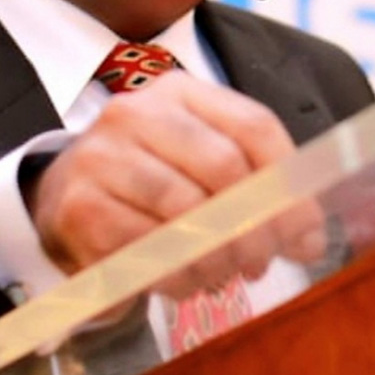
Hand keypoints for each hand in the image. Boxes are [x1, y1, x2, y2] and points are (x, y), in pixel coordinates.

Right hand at [23, 72, 323, 288]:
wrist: (62, 198)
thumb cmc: (151, 183)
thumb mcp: (203, 166)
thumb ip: (261, 189)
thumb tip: (311, 241)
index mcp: (177, 92)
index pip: (254, 126)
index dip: (290, 185)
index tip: (307, 235)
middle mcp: (134, 113)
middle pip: (225, 167)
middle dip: (256, 227)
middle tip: (260, 262)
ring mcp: (101, 158)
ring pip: (187, 213)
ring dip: (218, 259)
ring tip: (223, 274)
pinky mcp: (79, 209)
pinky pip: (148, 252)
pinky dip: (179, 277)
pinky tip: (185, 281)